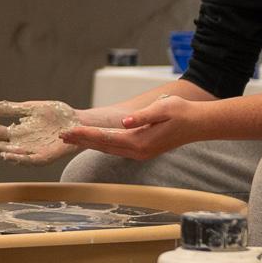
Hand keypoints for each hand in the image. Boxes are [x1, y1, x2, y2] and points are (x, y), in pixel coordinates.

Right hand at [0, 99, 111, 165]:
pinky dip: (17, 157)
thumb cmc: (57, 116)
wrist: (78, 123)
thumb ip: (10, 109)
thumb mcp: (30, 108)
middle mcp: (20, 144)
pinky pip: (28, 159)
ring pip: (7, 153)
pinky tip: (7, 154)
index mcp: (16, 132)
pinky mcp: (43, 157)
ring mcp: (30, 152)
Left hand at [61, 93, 203, 161]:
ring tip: (71, 137)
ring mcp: (140, 153)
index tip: (68, 131)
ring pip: (109, 149)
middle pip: (103, 146)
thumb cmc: (182, 113)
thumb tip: (125, 122)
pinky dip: (101, 143)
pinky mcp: (142, 150)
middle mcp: (138, 151)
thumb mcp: (162, 109)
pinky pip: (116, 148)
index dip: (85, 135)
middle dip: (82, 140)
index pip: (105, 139)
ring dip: (89, 143)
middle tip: (62, 134)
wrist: (199, 123)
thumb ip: (143, 116)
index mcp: (140, 142)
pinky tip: (92, 140)